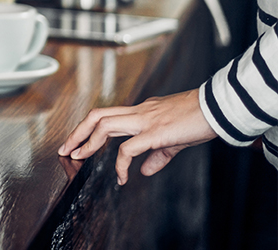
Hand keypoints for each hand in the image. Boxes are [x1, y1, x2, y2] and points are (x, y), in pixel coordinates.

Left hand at [57, 89, 216, 185]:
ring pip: (104, 124)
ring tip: (78, 157)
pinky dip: (120, 163)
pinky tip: (121, 177)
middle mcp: (139, 112)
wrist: (219, 109)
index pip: (107, 115)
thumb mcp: (175, 139)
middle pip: (97, 116)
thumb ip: (157, 155)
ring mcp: (145, 120)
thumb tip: (144, 171)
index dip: (88, 129)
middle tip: (65, 149)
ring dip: (87, 142)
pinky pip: (128, 148)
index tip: (76, 143)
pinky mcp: (156, 132)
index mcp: (142, 111)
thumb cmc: (200, 120)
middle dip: (77, 132)